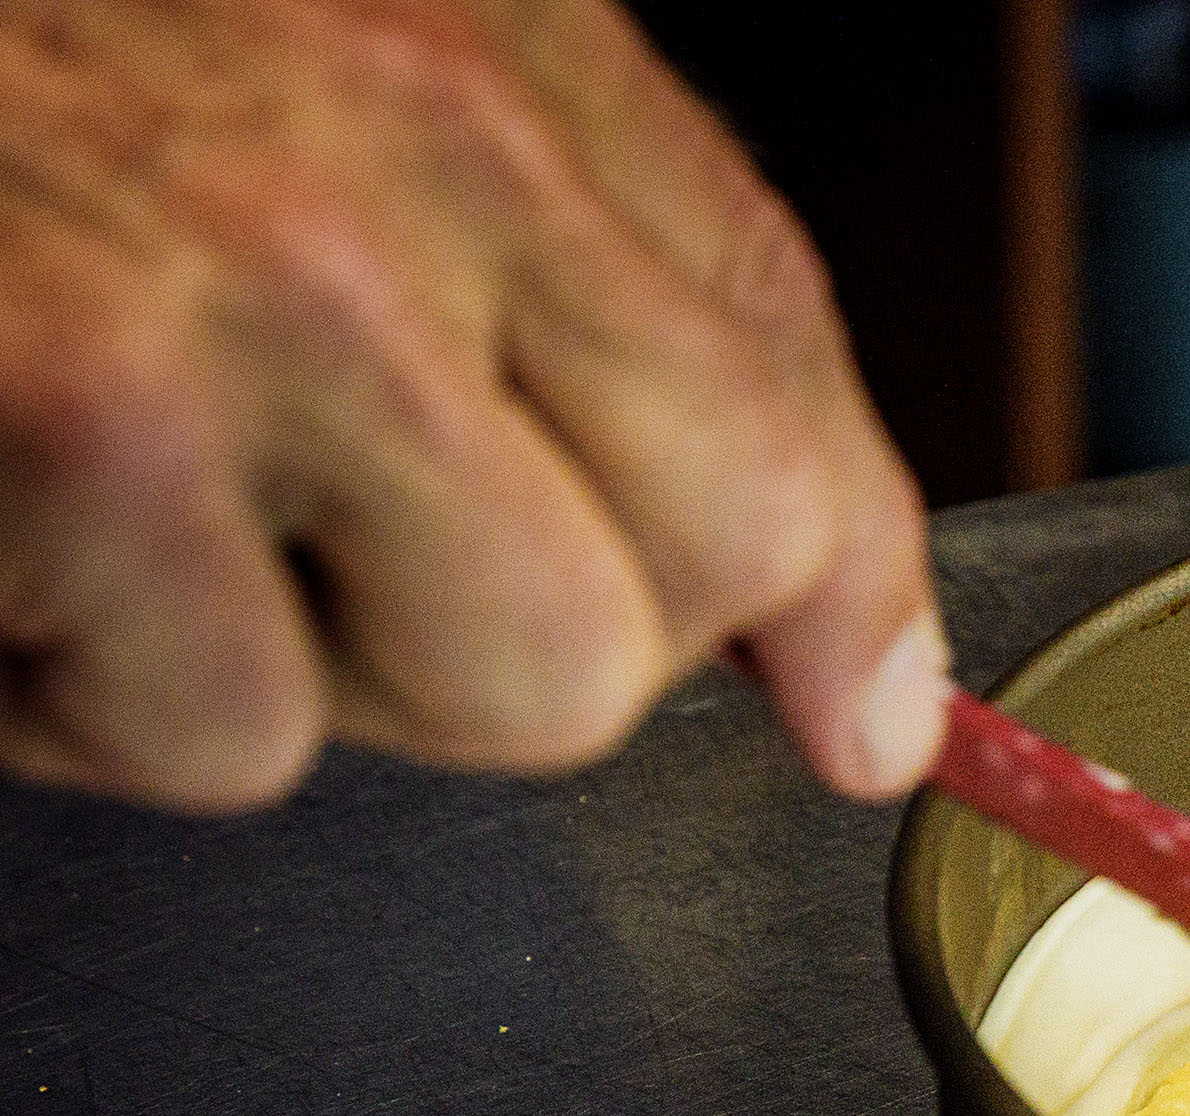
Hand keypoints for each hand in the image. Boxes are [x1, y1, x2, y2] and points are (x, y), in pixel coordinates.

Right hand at [0, 0, 943, 810]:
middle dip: (511, 634)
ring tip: (135, 493)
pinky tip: (11, 520)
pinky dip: (83, 683)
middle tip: (330, 518)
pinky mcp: (78, 418)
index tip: (845, 710)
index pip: (797, 427)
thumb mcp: (371, 63)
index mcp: (494, 69)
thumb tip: (865, 687)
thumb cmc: (48, 43)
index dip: (832, 611)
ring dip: (295, 662)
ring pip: (484, 701)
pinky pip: (215, 734)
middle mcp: (409, 167)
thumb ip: (650, 324)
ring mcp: (254, 298)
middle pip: (661, 611)